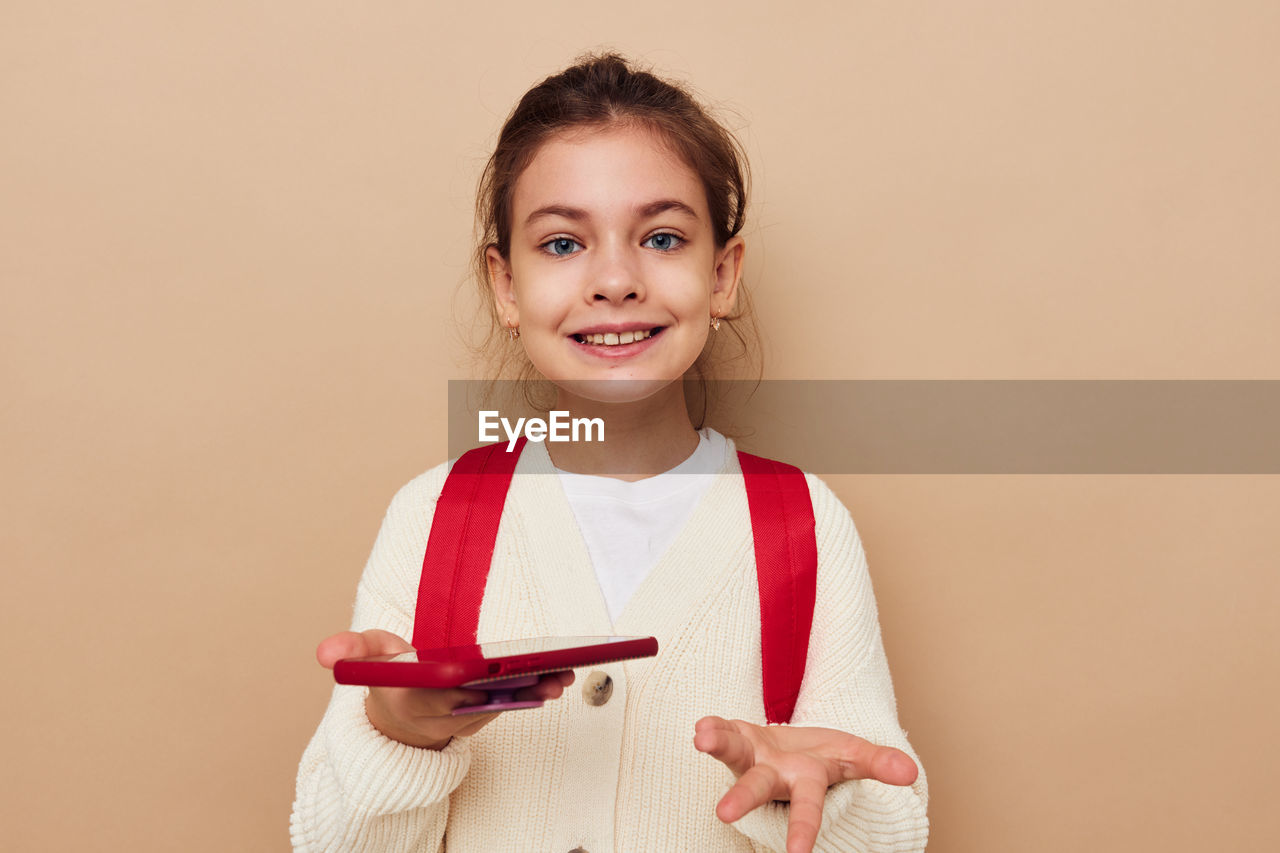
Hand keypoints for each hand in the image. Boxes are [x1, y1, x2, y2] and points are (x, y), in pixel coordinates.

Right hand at [316, 629, 574, 749]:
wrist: (399, 719)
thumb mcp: (369, 659)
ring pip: (501, 706)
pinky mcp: (483, 717)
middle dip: (513, 688)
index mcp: (411, 697)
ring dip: (534, 693)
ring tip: (563, 675)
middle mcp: (440, 714)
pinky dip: (534, 693)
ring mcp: (465, 719)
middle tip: (548, 673)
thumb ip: (353, 650)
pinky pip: (510, 705)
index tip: (481, 672)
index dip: (458, 685)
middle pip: (480, 700)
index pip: (435, 693)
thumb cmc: (391, 679)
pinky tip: (559, 676)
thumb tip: (325, 653)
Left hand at [693, 716, 917, 852]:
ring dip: (718, 744)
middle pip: (759, 786)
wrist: (792, 745)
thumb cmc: (821, 758)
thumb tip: (909, 773)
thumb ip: (878, 764)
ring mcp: (751, 755)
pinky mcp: (737, 735)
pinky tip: (701, 724)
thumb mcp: (853, 756)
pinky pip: (723, 728)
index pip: (806, 807)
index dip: (803, 829)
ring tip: (701, 737)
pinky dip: (714, 725)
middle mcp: (773, 773)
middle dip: (742, 799)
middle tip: (722, 815)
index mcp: (805, 781)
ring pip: (733, 752)